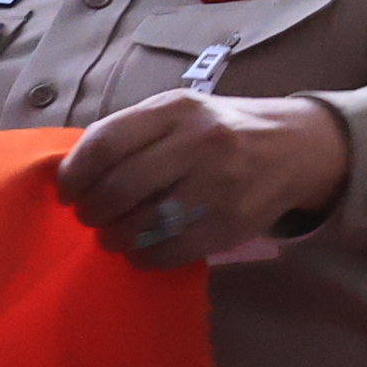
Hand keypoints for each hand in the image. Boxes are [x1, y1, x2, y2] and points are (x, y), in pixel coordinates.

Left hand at [58, 90, 351, 268]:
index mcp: (179, 109)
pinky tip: (144, 248)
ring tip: (116, 235)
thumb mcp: (182, 111)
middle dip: (92, 211)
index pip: (105, 144)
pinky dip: (144, 256)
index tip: (68, 191)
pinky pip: (168, 252)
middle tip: (92, 216)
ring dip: (115, 238)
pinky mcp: (230, 223)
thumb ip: (132, 133)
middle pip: (117, 188)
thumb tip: (74, 174)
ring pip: (140, 225)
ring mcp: (219, 184)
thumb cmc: (223, 129)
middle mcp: (200, 142)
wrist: (297, 146)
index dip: (74, 175)